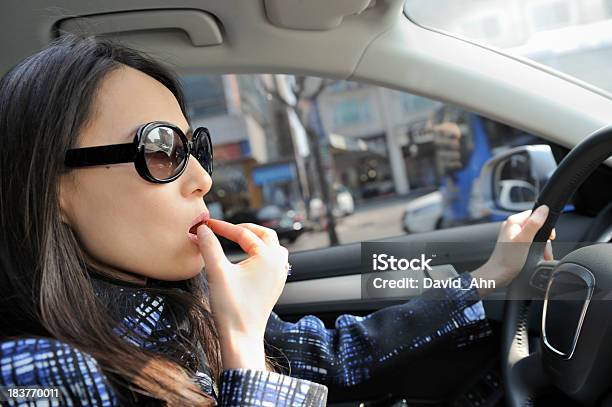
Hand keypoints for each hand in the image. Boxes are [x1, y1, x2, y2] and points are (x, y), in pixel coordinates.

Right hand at [195, 219, 288, 369]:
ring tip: (240, 239)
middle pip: (265, 234)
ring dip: (258, 240)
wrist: (242, 337)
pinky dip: (263, 254)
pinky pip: (275, 261)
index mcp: (268, 256)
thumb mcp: (217, 272)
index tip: (205, 225)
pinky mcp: (276, 287)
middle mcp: (278, 263)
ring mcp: (280, 275)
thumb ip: (209, 247)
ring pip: (274, 247)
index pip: (243, 233)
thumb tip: (202, 229)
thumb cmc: (231, 307)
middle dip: (244, 229)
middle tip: (224, 229)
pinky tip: (250, 260)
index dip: (222, 227)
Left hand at [471, 205, 554, 296]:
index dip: (545, 224)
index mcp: (513, 222)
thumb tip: (544, 209)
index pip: (535, 214)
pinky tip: (537, 256)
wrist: (498, 274)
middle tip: (545, 250)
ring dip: (541, 246)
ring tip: (543, 255)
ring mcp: (513, 235)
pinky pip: (530, 242)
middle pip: (536, 226)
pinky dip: (536, 249)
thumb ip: (534, 224)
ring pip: (534, 235)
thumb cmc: (508, 259)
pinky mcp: (515, 244)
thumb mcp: (524, 240)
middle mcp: (512, 226)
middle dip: (544, 239)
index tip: (549, 236)